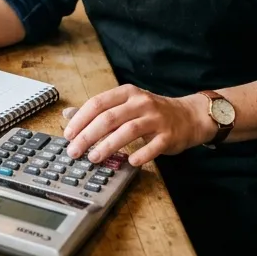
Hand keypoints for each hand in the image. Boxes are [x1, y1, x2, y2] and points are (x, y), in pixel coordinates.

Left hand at [61, 86, 215, 167]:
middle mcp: (141, 102)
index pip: (98, 103)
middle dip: (88, 136)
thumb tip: (67, 114)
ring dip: (108, 145)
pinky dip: (141, 154)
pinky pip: (153, 146)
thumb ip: (98, 110)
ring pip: (128, 130)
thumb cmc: (151, 112)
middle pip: (109, 118)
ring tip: (94, 158)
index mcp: (127, 93)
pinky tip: (129, 162)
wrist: (189, 116)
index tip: (68, 135)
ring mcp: (156, 118)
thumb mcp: (125, 105)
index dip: (80, 119)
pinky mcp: (169, 135)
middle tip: (75, 151)